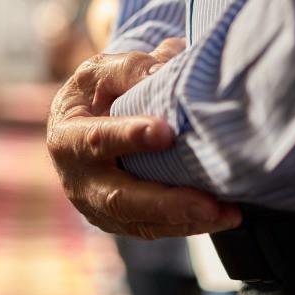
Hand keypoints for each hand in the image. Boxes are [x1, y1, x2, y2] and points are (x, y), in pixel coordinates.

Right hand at [47, 38, 241, 239]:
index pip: (96, 139)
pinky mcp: (116, 221)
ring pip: (139, 221)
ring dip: (184, 220)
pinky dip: (186, 225)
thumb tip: (168, 65)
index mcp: (67, 137)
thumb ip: (130, 69)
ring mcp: (95, 206)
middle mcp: (78, 179)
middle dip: (165, 202)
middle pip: (119, 198)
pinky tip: (221, 217)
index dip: (129, 137)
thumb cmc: (93, 95)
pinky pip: (151, 229)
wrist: (80, 126)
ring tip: (226, 214)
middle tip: (207, 203)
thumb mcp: (101, 73)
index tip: (166, 133)